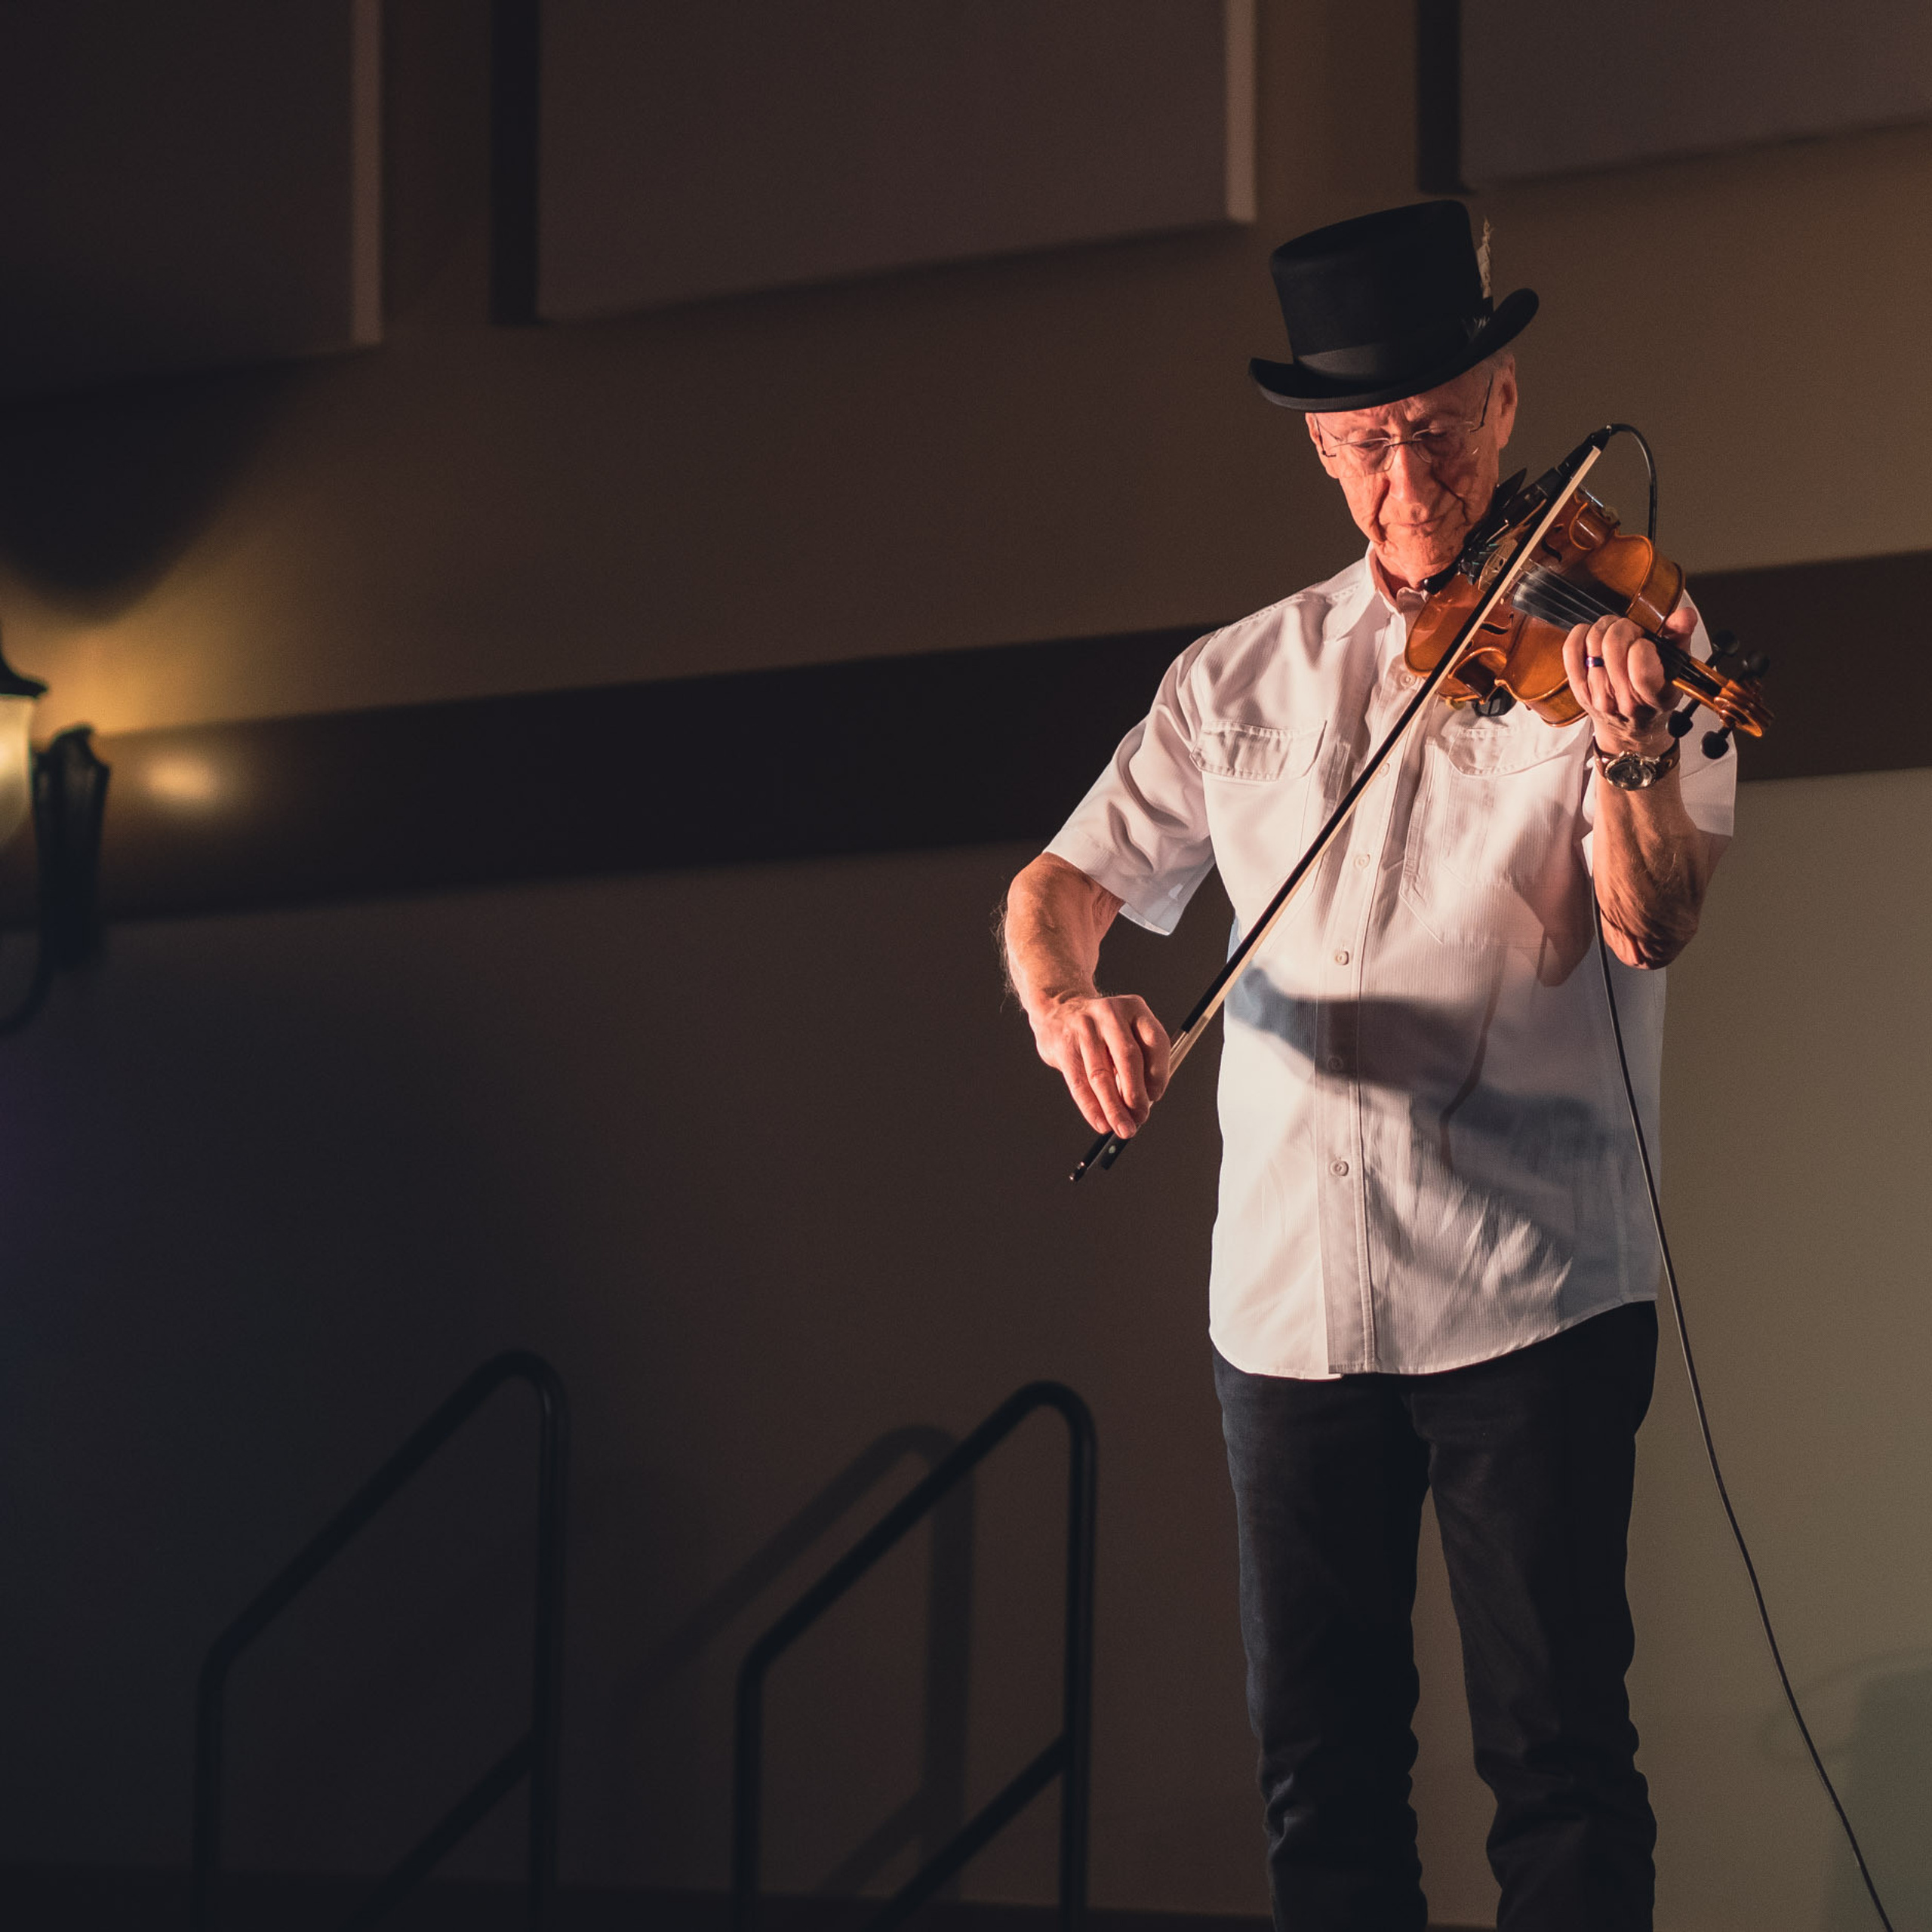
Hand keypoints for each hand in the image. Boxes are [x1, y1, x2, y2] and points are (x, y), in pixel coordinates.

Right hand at [1031, 993, 1170, 1138]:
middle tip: (1140, 1118)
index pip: (1155, 1042)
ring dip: (1114, 1108)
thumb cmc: (1100, 1029)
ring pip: (1101, 1076)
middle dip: (1136, 1095)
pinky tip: (1101, 1122)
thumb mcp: (1125, 1030)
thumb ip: (1137, 1061)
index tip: (1156, 1096)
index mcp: (1134, 1009)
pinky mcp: (1064, 1046)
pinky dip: (1092, 1108)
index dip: (1159, 1074)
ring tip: (1123, 1128)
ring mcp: (1084, 1028)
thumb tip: (1144, 1103)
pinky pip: (1079, 1083)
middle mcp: (1110, 1014)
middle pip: (1128, 1059)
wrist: (1057, 1009)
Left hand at [1562, 604, 1696, 755]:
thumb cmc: (1655, 695)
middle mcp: (1623, 701)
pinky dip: (1580, 634)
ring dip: (1605, 630)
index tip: (1647, 643)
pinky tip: (1592, 635)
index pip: (1640, 663)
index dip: (1642, 644)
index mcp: (1655, 696)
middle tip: (1632, 632)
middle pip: (1613, 646)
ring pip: (1593, 643)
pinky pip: (1571, 651)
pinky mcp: (1578, 688)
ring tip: (1617, 636)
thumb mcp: (1677, 668)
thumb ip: (1681, 638)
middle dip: (1624, 629)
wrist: (1629, 728)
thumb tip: (1685, 615)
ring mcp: (1597, 696)